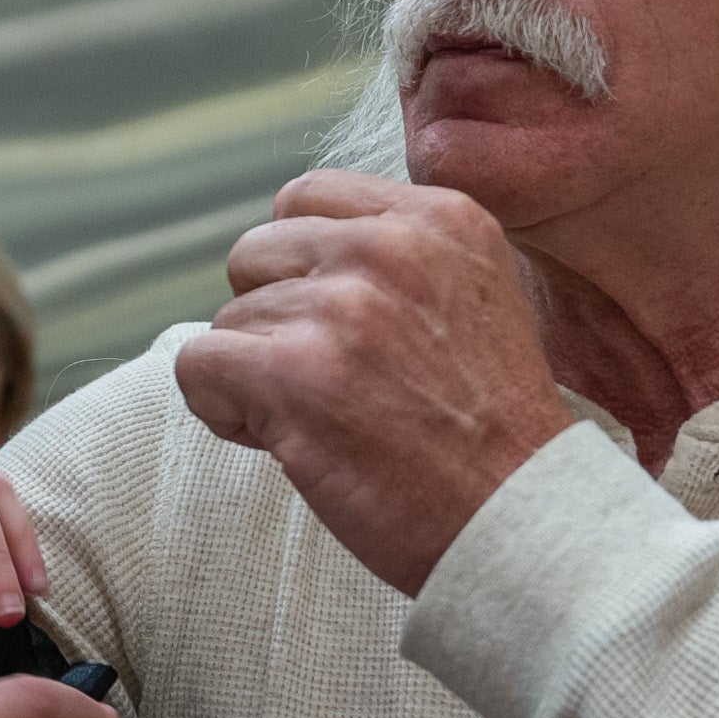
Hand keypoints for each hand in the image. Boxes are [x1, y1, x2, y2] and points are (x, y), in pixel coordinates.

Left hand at [168, 172, 571, 592]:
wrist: (521, 520)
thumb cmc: (494, 434)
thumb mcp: (477, 299)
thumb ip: (400, 259)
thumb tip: (298, 259)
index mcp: (439, 219)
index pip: (308, 197)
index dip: (300, 266)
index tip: (336, 327)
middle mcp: (389, 247)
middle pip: (256, 252)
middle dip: (272, 320)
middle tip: (326, 382)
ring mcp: (340, 308)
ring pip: (229, 319)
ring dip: (255, 377)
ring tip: (324, 422)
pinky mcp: (292, 374)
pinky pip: (197, 366)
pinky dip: (221, 410)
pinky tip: (281, 441)